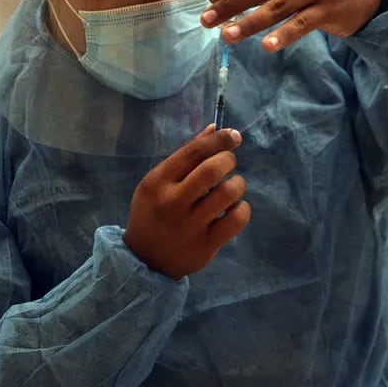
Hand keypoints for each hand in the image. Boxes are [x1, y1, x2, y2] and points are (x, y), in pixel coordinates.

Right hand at [123, 125, 249, 279]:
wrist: (145, 259)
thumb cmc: (154, 212)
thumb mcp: (158, 181)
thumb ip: (186, 155)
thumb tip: (215, 128)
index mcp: (158, 181)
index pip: (194, 151)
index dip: (219, 139)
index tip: (234, 136)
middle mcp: (172, 202)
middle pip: (213, 169)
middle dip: (229, 159)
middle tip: (229, 164)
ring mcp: (189, 225)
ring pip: (228, 192)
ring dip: (237, 184)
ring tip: (231, 188)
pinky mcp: (205, 245)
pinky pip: (236, 219)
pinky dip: (242, 209)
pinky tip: (233, 209)